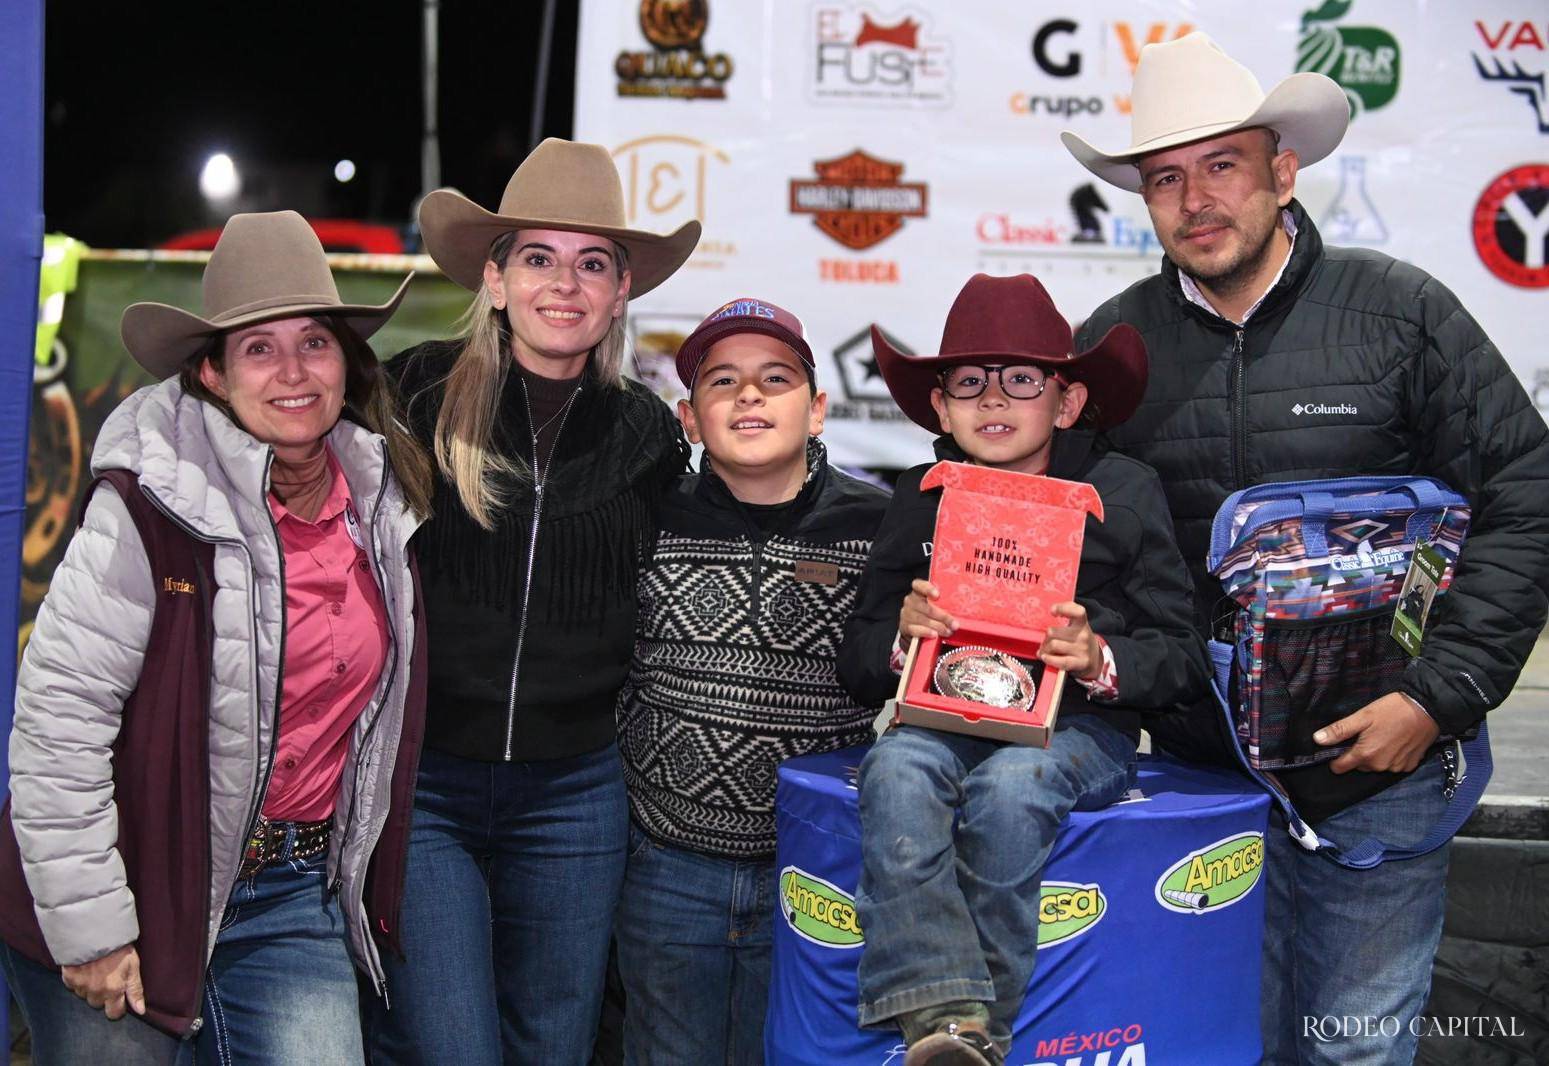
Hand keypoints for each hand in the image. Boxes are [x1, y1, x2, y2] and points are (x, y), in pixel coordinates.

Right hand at [61, 943, 143, 1019]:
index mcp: (113, 990)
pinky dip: (78, 981)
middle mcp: (96, 992)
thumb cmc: (118, 949)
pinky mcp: (69, 979)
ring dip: (90, 989)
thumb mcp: (133, 966)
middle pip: (98, 1005)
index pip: (114, 1014)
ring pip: (85, 996)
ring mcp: (81, 986)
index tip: (118, 999)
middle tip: (107, 979)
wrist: (96, 932)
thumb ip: (135, 990)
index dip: (117, 1008)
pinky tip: (85, 970)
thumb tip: (140, 1011)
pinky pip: (73, 987)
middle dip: (103, 996)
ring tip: (96, 972)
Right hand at [899, 579, 954, 641]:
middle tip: (954, 624)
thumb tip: (961, 608)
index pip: (919, 585)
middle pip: (926, 607)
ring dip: (938, 627)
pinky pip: (915, 629)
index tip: (937, 595)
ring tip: (948, 631)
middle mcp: (910, 601)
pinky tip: (934, 634)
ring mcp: (906, 614)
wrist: (918, 629)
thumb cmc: (931, 613)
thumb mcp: (937, 605)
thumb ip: (945, 603)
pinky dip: (926, 632)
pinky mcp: (905, 626)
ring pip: (922, 619)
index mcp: (918, 591)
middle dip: (943, 617)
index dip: (928, 589)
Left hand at [1039, 601, 1102, 680]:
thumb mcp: (1077, 625)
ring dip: (1045, 649)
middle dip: (1045, 638)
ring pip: (1053, 645)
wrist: (1094, 659)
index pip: (1077, 611)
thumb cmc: (1079, 639)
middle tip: (1045, 643)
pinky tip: (1045, 657)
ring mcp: (1083, 649)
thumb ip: (1066, 614)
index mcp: (1082, 623)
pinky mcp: (1081, 662)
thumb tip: (1051, 612)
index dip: (1063, 608)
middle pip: (1053, 632)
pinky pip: (1060, 661)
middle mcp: (1083, 635)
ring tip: (1045, 651)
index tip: (1052, 611)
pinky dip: (1049, 659)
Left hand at [1315, 692, 1440, 773]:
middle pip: (1359, 766)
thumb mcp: (1362, 717)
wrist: (1427, 709)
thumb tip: (1317, 740)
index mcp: (1366, 755)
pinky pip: (1393, 765)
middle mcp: (1380, 766)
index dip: (1335, 759)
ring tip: (1381, 736)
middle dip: (1358, 754)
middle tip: (1364, 735)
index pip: (1340, 767)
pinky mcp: (1410, 765)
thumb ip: (1339, 730)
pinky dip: (1391, 756)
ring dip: (1375, 756)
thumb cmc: (1393, 710)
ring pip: (1376, 766)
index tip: (1338, 748)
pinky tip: (1395, 742)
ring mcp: (1397, 767)